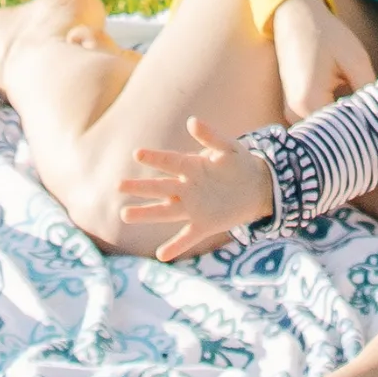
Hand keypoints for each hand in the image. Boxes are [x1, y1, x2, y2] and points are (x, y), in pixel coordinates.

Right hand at [116, 116, 276, 260]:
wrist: (258, 186)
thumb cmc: (240, 163)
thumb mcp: (229, 148)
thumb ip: (211, 137)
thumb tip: (191, 121)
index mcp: (192, 167)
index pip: (170, 161)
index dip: (155, 157)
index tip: (137, 153)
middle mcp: (187, 188)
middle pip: (161, 188)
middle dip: (141, 187)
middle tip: (119, 185)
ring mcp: (194, 207)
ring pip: (166, 211)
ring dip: (146, 213)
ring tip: (124, 214)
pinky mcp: (205, 224)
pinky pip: (188, 236)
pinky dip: (176, 246)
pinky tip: (162, 255)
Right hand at [272, 0, 377, 119]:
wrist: (296, 17)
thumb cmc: (326, 34)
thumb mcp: (355, 60)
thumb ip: (369, 91)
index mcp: (308, 102)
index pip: (344, 131)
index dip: (368, 130)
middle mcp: (295, 113)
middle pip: (335, 133)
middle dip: (359, 128)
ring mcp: (292, 112)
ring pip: (328, 129)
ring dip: (348, 123)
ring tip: (371, 114)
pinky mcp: (295, 107)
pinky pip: (320, 121)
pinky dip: (338, 117)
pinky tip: (356, 108)